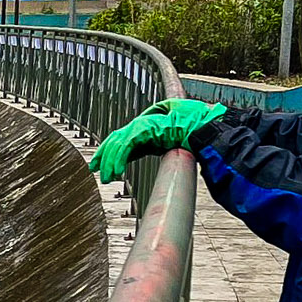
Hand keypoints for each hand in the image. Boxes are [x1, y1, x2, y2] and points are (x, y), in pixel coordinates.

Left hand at [90, 99, 226, 182]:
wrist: (206, 130)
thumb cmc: (194, 135)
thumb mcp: (167, 142)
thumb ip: (152, 146)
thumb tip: (140, 157)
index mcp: (147, 126)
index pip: (122, 138)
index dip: (109, 150)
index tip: (100, 163)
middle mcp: (143, 123)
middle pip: (116, 139)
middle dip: (104, 155)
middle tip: (95, 168)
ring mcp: (145, 124)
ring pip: (119, 144)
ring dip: (110, 162)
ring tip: (107, 177)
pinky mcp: (148, 129)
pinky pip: (127, 146)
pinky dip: (119, 159)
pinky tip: (117, 172)